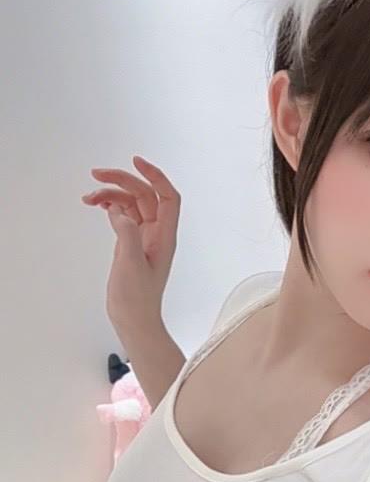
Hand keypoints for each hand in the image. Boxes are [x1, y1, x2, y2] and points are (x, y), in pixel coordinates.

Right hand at [81, 155, 179, 331]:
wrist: (133, 320)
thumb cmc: (137, 299)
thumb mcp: (131, 264)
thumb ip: (127, 233)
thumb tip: (119, 210)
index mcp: (165, 236)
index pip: (167, 196)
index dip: (155, 175)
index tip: (135, 161)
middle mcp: (157, 233)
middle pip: (144, 195)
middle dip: (122, 180)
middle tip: (96, 174)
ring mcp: (144, 237)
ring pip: (130, 204)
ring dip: (111, 194)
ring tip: (88, 196)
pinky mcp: (130, 243)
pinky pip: (123, 216)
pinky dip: (110, 206)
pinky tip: (97, 205)